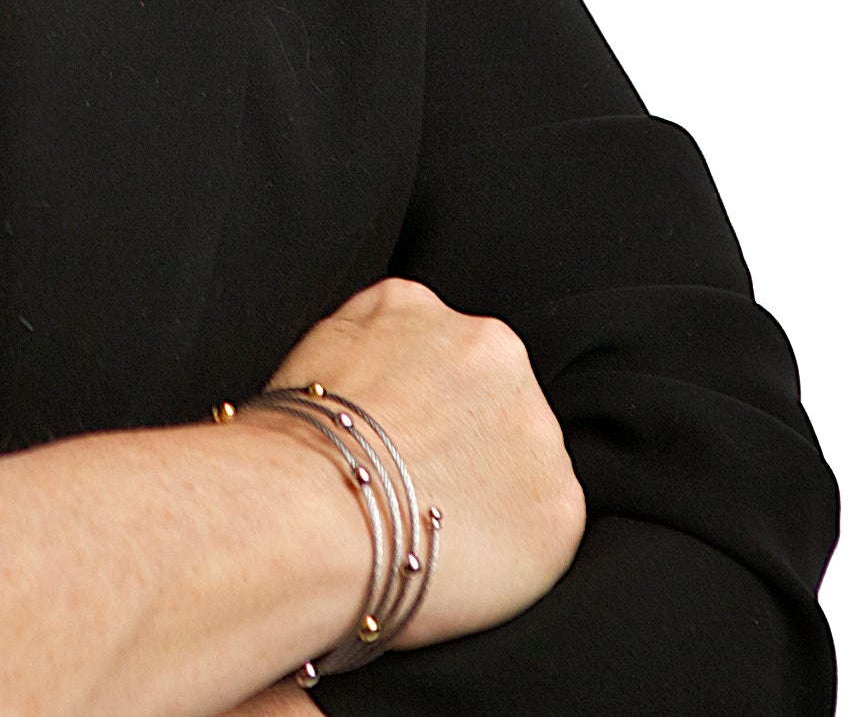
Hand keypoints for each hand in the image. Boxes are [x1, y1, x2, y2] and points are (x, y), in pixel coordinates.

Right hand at [263, 277, 584, 651]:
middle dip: (464, 437)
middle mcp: (499, 355)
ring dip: (491, 486)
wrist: (314, 509)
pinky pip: (545, 524)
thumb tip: (392, 358)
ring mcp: (537, 430)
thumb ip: (376, 332)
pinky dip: (511, 542)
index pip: (447, 355)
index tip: (402, 434)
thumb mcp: (327, 337)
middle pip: (491, 400)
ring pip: (523, 460)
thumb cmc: (303, 435)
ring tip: (432, 521)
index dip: (422, 402)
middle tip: (417, 479)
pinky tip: (459, 551)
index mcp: (433, 312)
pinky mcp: (560, 507)